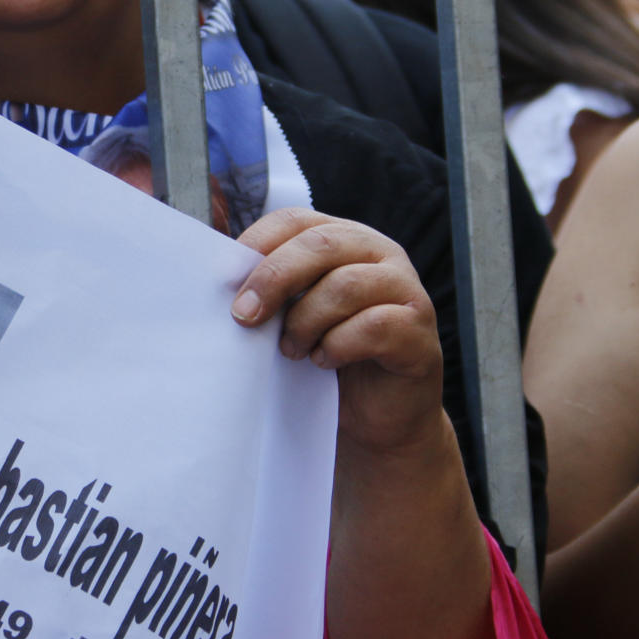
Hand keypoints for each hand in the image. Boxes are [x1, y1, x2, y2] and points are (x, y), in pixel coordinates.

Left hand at [231, 208, 443, 455]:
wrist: (375, 418)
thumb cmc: (327, 357)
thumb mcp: (292, 313)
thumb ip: (270, 288)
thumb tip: (219, 275)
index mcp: (343, 238)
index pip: (296, 220)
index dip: (258, 243)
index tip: (225, 279)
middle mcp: (380, 254)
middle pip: (320, 245)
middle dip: (274, 279)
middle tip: (246, 316)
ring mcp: (406, 290)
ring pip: (345, 285)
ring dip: (306, 321)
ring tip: (291, 350)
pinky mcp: (419, 332)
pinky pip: (375, 326)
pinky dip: (339, 345)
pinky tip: (324, 361)